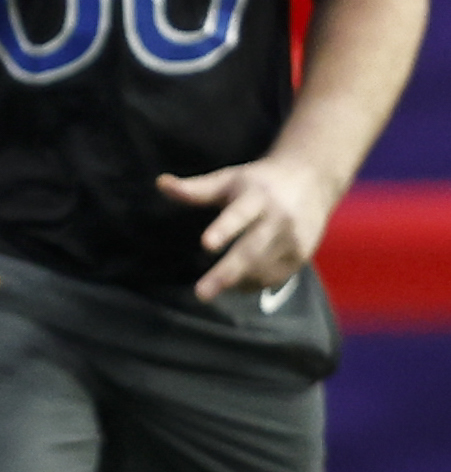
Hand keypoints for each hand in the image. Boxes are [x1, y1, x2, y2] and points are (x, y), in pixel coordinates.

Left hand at [160, 156, 338, 302]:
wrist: (312, 179)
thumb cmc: (258, 182)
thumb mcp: (228, 179)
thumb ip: (195, 188)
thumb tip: (161, 183)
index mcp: (257, 196)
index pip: (240, 214)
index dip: (224, 229)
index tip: (206, 244)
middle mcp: (279, 218)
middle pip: (252, 250)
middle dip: (227, 273)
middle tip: (201, 293)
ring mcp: (294, 238)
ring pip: (262, 269)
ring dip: (236, 281)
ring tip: (210, 288)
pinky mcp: (301, 255)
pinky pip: (273, 277)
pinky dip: (252, 284)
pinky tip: (236, 284)